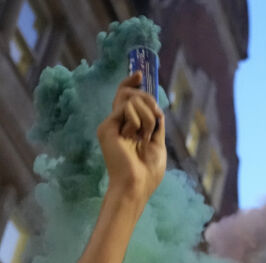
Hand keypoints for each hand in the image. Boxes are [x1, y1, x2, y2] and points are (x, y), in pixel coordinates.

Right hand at [96, 72, 166, 201]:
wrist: (137, 184)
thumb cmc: (148, 171)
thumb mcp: (158, 142)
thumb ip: (156, 124)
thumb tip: (157, 107)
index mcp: (128, 126)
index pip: (126, 97)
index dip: (131, 83)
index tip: (139, 74)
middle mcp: (117, 122)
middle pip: (131, 94)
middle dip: (149, 102)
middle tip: (155, 122)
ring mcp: (111, 124)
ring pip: (132, 99)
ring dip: (148, 116)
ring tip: (145, 136)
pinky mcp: (107, 127)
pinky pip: (127, 108)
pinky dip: (139, 120)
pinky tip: (137, 136)